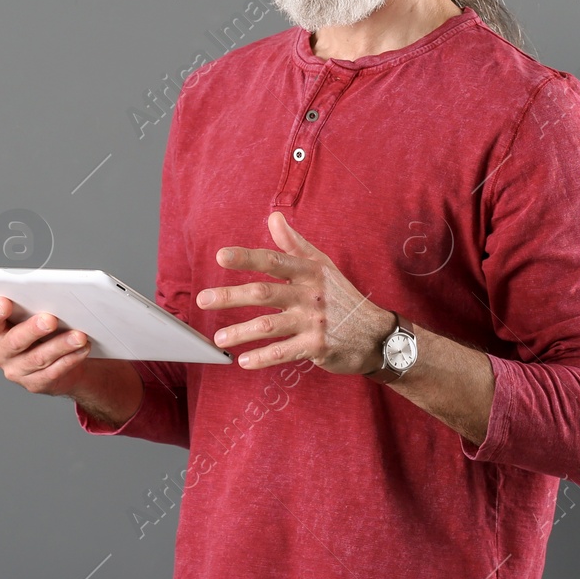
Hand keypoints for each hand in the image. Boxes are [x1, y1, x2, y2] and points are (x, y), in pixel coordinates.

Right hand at [0, 296, 94, 396]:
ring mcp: (16, 371)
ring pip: (38, 358)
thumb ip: (30, 306)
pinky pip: (53, 372)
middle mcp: (0, 353)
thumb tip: (51, 294)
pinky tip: (82, 348)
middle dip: (33, 330)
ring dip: (61, 345)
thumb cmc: (39, 329)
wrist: (53, 359)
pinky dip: (70, 359)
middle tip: (50, 319)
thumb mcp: (29, 315)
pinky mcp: (35, 383)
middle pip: (14, 342)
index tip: (4, 302)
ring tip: (78, 335)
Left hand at [198, 212, 390, 375]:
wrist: (377, 335)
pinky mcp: (317, 347)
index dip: (246, 258)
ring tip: (219, 337)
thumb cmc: (343, 297)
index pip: (273, 261)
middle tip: (203, 300)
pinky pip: (283, 352)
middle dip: (230, 296)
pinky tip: (243, 361)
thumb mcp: (323, 266)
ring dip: (241, 332)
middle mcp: (310, 294)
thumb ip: (294, 244)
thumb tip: (273, 217)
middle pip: (264, 293)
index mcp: (309, 271)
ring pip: (269, 325)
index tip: (221, 256)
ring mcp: (314, 321)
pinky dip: (262, 358)